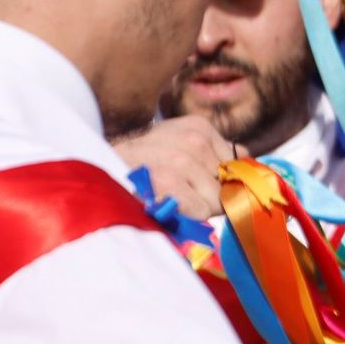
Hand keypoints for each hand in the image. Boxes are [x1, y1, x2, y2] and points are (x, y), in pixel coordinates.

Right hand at [111, 116, 242, 220]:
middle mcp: (191, 138)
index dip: (222, 183)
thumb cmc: (144, 168)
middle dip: (210, 197)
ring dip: (195, 208)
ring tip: (166, 197)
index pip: (238, 165)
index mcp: (198, 128)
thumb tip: (247, 157)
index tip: (198, 185)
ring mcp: (178, 159)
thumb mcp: (180, 149)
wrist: (97, 176)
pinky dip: (185, 215)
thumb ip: (217, 153)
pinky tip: (162, 204)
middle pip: (227, 184)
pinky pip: (199, 210)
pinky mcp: (165, 181)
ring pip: (214, 199)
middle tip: (178, 193)